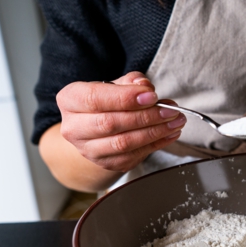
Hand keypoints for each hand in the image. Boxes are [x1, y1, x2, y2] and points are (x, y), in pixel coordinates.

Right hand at [56, 71, 186, 171]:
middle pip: (110, 123)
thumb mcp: (114, 85)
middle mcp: (74, 128)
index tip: (151, 96)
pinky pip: (133, 156)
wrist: (95, 130)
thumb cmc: (105, 102)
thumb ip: (130, 82)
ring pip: (123, 143)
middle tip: (170, 111)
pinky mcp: (106, 163)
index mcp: (70, 100)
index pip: (95, 98)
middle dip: (145, 117)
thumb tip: (145, 87)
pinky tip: (170, 134)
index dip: (126, 98)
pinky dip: (155, 145)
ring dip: (154, 132)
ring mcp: (88, 150)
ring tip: (175, 122)